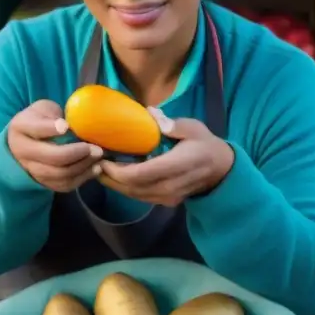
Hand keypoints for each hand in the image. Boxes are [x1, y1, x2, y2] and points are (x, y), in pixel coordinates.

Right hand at [8, 100, 102, 192]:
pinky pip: (64, 185)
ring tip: (98, 156)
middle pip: (52, 157)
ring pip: (59, 174)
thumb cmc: (40, 119)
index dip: (51, 128)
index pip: (36, 129)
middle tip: (95, 147)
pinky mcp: (43, 181)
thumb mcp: (44, 109)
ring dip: (83, 166)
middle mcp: (23, 151)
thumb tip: (75, 126)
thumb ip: (56, 115)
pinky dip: (83, 178)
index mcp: (21, 127)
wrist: (26, 139)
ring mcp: (32, 169)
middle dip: (76, 153)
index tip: (66, 126)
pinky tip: (96, 168)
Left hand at [99, 108, 234, 206]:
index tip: (103, 159)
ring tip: (100, 170)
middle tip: (94, 163)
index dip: (118, 171)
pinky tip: (116, 176)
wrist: (220, 170)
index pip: (142, 174)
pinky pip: (141, 197)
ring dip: (116, 185)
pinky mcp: (166, 201)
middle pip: (134, 188)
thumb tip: (151, 113)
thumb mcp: (194, 128)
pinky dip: (126, 188)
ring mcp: (169, 197)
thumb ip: (173, 124)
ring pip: (136, 195)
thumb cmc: (205, 144)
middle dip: (110, 178)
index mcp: (178, 165)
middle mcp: (171, 186)